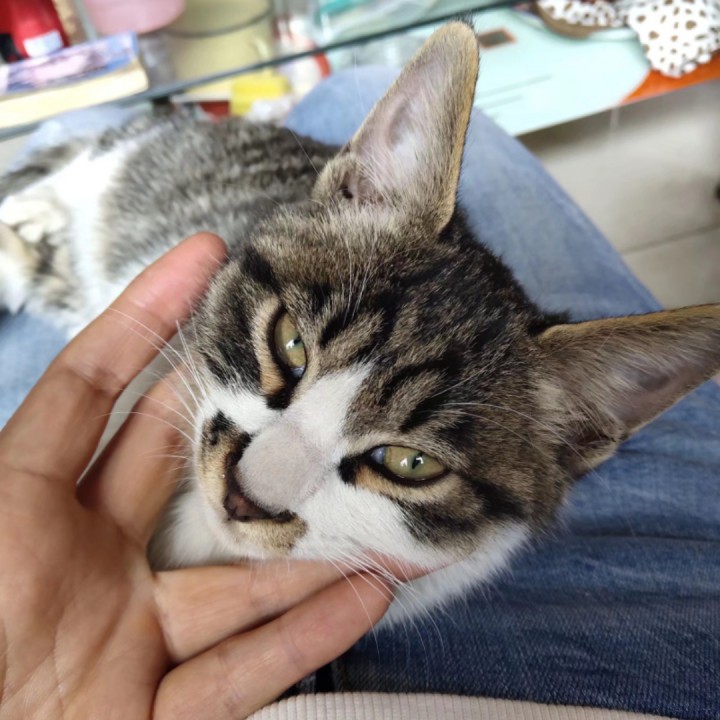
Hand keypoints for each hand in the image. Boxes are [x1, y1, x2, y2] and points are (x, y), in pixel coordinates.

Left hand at [0, 233, 391, 719]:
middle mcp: (83, 563)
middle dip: (250, 416)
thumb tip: (33, 356)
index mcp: (19, 507)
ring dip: (309, 551)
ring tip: (377, 507)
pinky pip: (238, 676)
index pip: (95, 388)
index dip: (148, 316)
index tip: (207, 258)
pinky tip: (364, 596)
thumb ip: (10, 455)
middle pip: (186, 471)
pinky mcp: (150, 717)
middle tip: (317, 372)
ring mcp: (124, 640)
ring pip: (237, 585)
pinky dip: (303, 639)